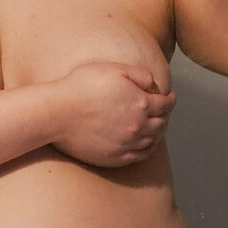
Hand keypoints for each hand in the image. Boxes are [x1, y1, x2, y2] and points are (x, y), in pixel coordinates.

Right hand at [50, 61, 176, 167]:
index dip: (170, 100)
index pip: (165, 104)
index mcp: (140, 104)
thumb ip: (139, 74)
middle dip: (165, 116)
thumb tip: (154, 85)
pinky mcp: (114, 158)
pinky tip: (144, 144)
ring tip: (156, 127)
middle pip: (161, 124)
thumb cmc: (81, 86)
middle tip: (164, 112)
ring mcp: (126, 145)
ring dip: (158, 133)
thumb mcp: (113, 70)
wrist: (57, 113)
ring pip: (152, 141)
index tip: (171, 97)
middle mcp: (137, 127)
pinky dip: (147, 149)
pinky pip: (139, 156)